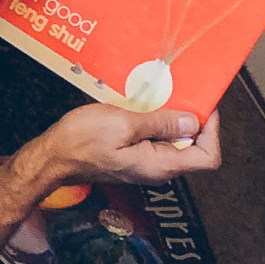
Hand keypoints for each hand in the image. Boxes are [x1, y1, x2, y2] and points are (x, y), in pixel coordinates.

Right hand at [18, 105, 222, 188]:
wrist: (53, 157)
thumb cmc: (81, 141)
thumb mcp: (123, 124)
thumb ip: (161, 123)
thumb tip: (194, 122)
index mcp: (160, 165)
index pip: (207, 156)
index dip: (212, 130)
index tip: (202, 105)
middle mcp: (158, 169)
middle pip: (194, 147)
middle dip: (191, 119)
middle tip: (178, 94)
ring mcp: (147, 164)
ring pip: (175, 141)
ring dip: (171, 118)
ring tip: (157, 96)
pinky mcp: (135, 157)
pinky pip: (157, 139)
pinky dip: (156, 121)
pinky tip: (142, 106)